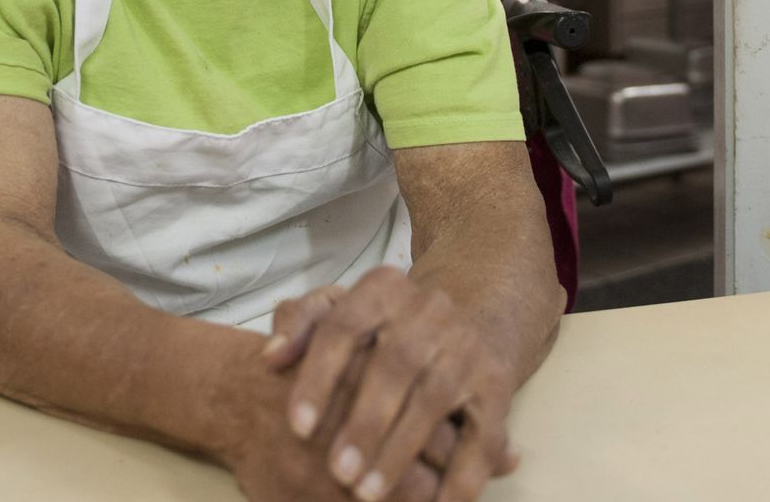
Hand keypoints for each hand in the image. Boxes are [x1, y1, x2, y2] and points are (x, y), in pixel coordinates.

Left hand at [263, 269, 518, 501]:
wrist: (470, 317)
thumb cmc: (382, 327)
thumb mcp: (341, 308)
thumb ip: (300, 324)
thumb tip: (272, 357)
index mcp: (383, 289)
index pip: (343, 326)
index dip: (318, 376)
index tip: (297, 427)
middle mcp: (430, 310)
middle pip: (395, 364)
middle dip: (365, 423)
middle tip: (337, 472)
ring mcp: (467, 346)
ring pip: (435, 399)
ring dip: (401, 451)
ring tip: (367, 493)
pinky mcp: (497, 386)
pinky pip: (484, 434)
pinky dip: (463, 475)